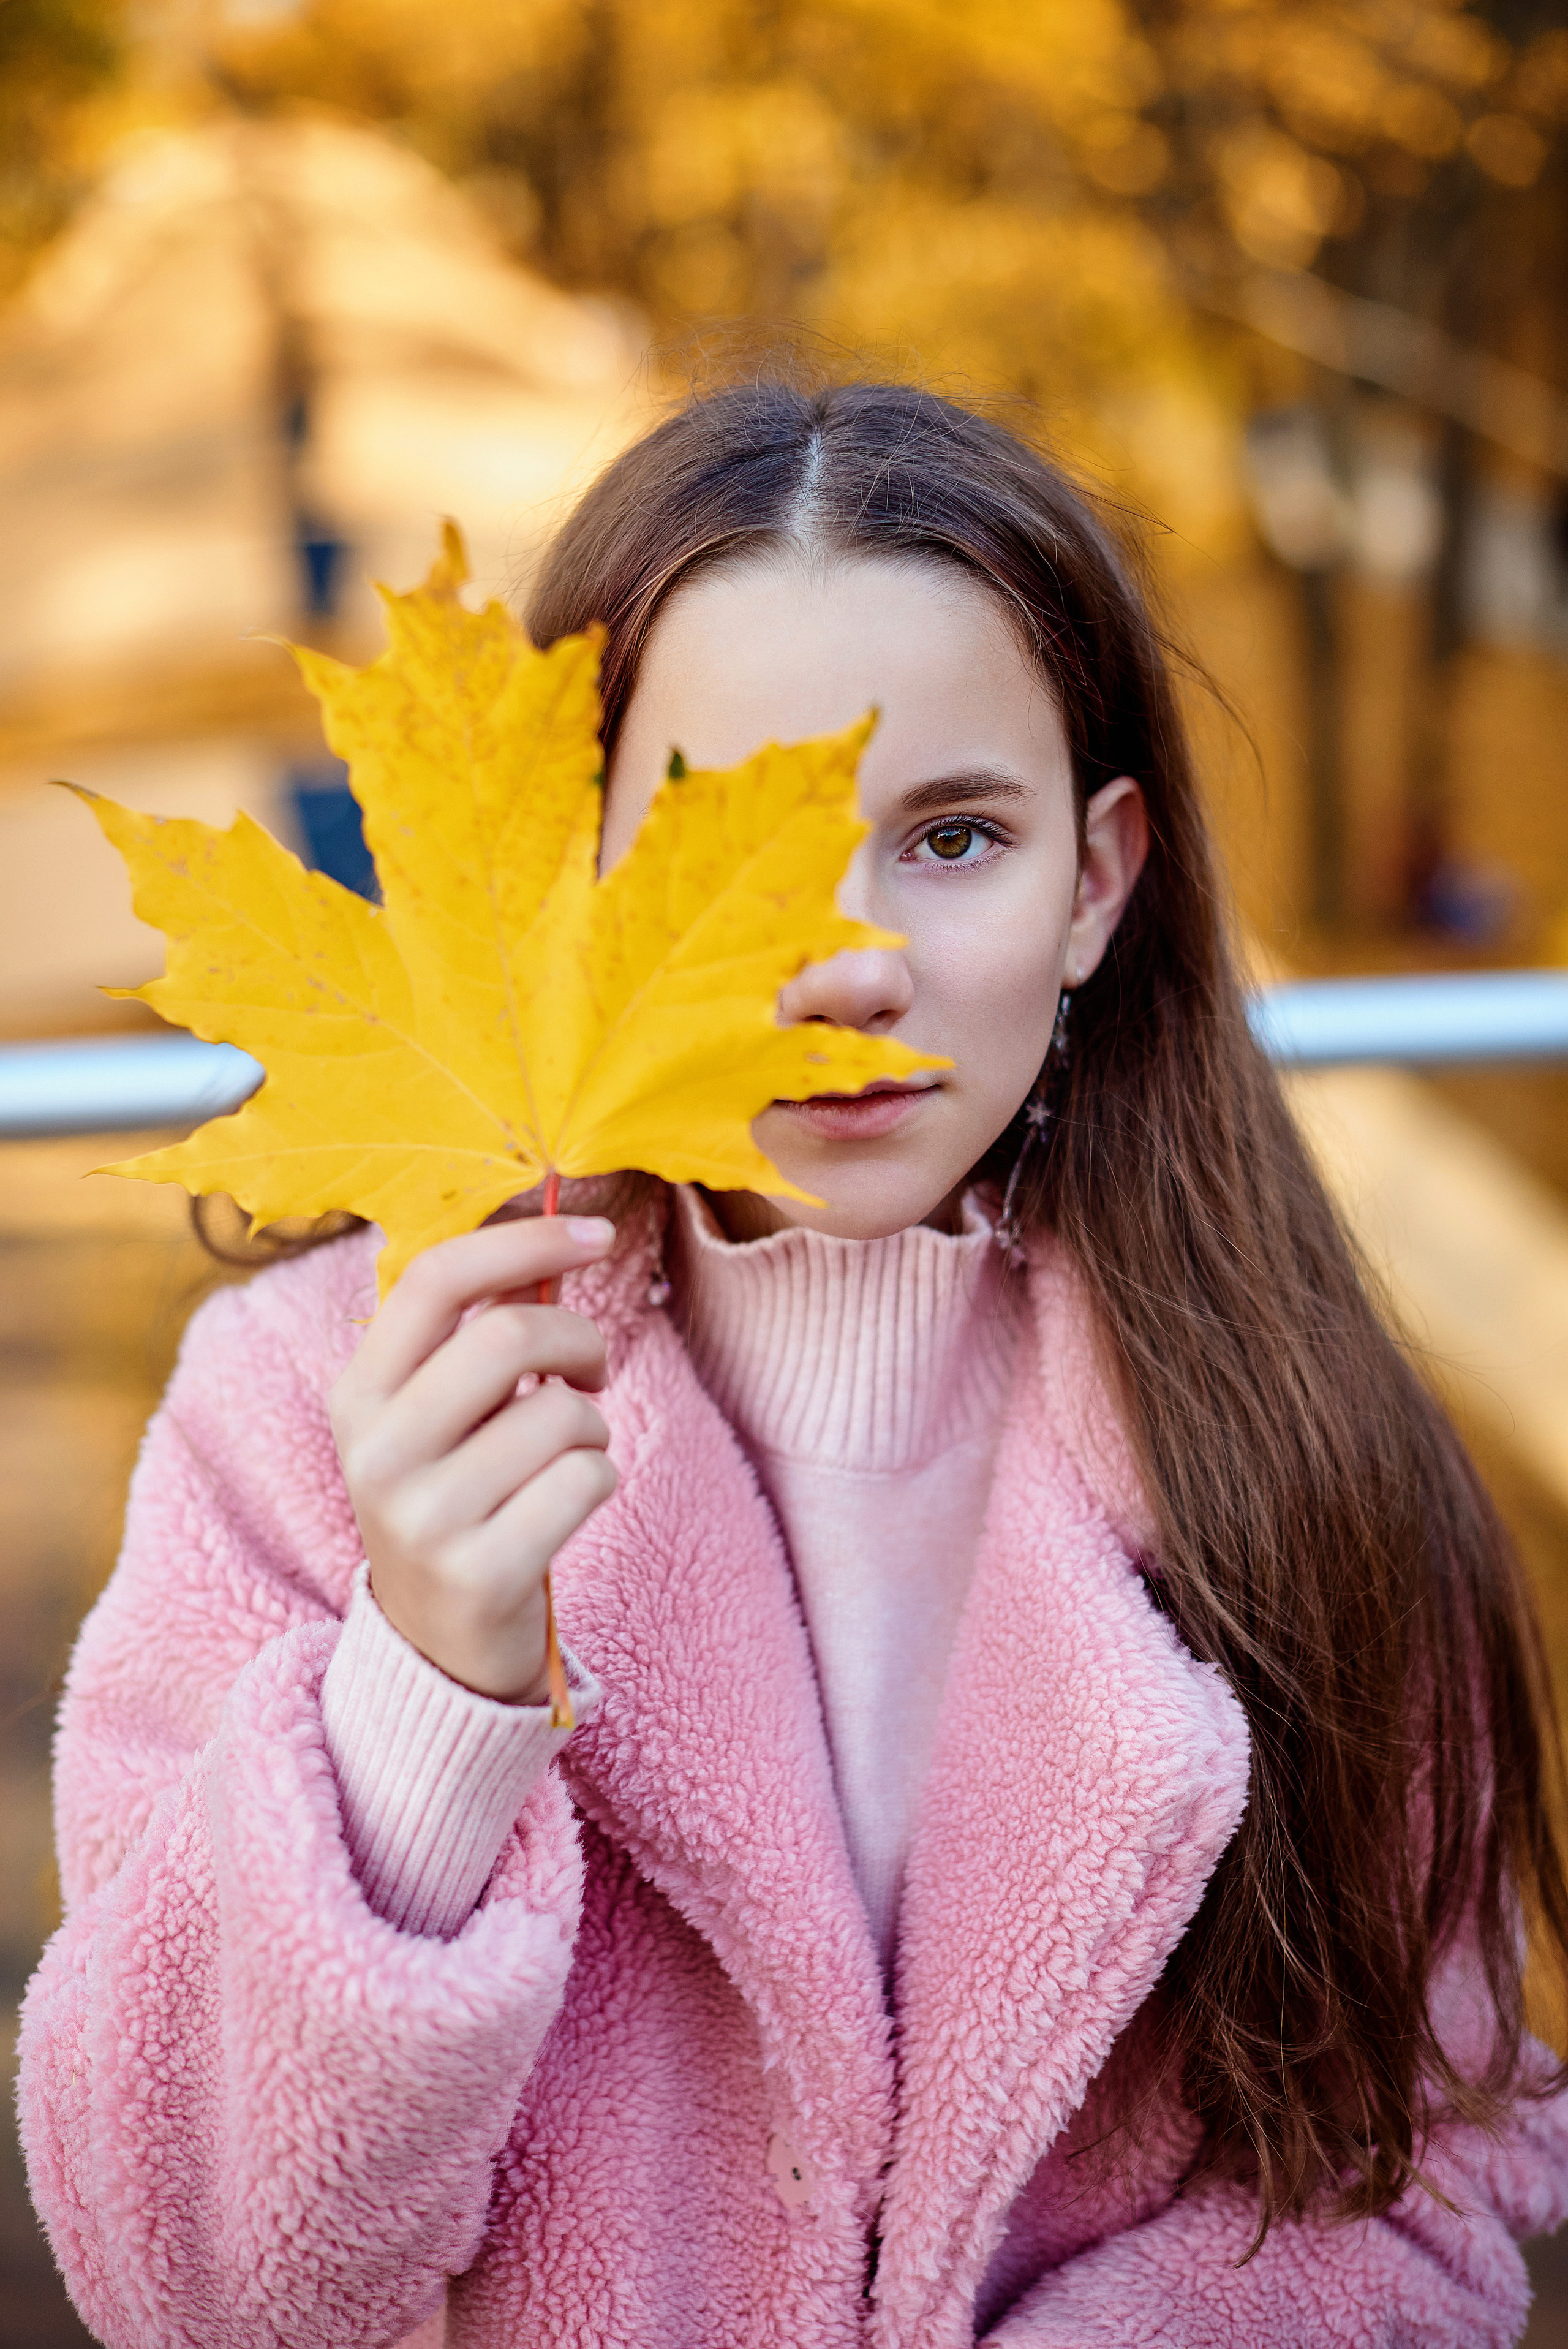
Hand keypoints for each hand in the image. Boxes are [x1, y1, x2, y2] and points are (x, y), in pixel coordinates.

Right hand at [328, 1216, 617, 1702]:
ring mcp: (424, 1518)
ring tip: (566, 1455)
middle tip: (591, 1367)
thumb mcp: (432, 1416)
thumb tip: (552, 1237)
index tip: (595, 1233)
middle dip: (578, 1338)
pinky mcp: (481, 1573)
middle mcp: (377, 1452)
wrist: (437, 1645)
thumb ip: (472, 1335)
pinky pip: (586, 1480)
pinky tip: (567, 1503)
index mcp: (357, 1394)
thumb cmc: (456, 1498)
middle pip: (507, 1335)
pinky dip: (599, 1478)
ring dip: (591, 1426)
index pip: (433, 1278)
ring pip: (561, 1414)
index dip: (523, 1241)